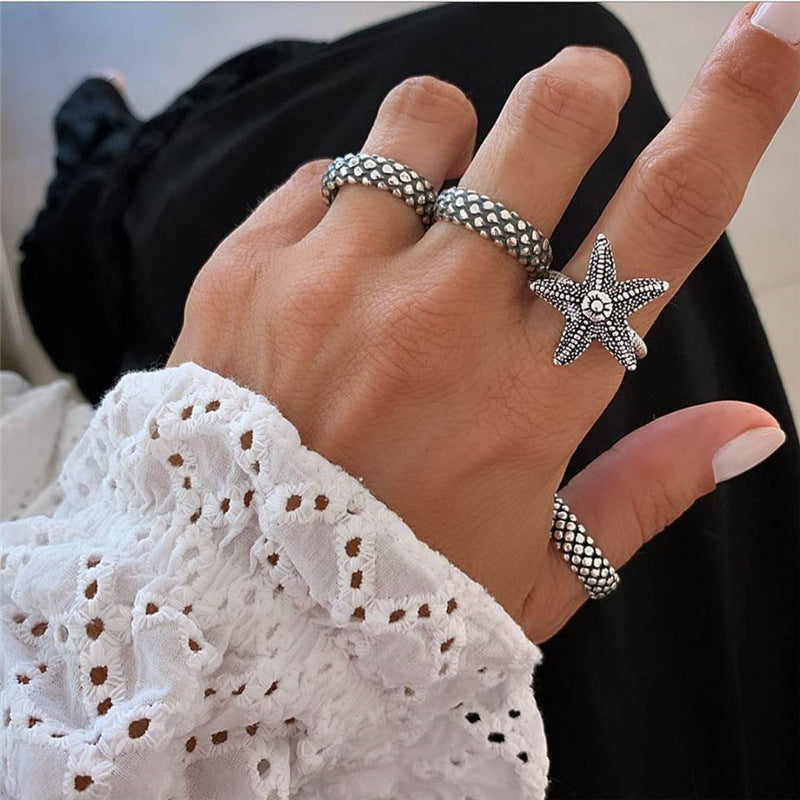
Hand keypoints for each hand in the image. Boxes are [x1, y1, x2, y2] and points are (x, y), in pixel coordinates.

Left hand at [170, 5, 797, 641]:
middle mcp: (440, 320)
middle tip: (575, 103)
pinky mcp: (246, 271)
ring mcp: (333, 284)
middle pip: (544, 125)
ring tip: (430, 208)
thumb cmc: (395, 597)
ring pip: (423, 120)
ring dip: (447, 141)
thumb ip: (647, 489)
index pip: (661, 224)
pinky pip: (320, 173)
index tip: (774, 31)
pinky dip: (345, 200)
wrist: (229, 609)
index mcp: (531, 396)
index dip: (735, 113)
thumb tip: (755, 425)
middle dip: (576, 90)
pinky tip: (333, 273)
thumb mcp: (538, 571)